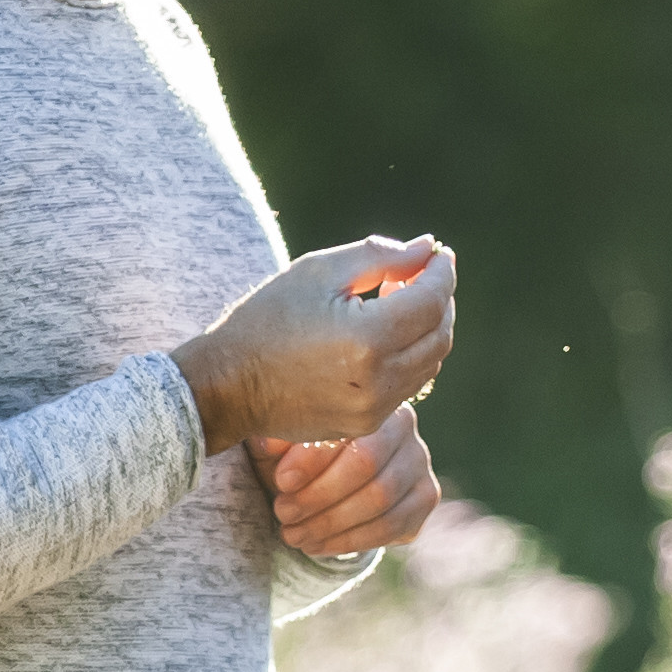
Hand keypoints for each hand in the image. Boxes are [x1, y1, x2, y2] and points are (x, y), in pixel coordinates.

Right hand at [176, 236, 453, 450]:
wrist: (229, 384)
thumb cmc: (268, 319)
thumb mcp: (319, 272)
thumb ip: (380, 256)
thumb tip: (428, 247)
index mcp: (367, 339)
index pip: (432, 300)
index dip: (441, 272)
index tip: (439, 253)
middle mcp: (379, 381)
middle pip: (439, 334)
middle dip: (439, 299)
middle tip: (416, 274)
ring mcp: (375, 409)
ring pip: (430, 363)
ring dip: (428, 328)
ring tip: (398, 301)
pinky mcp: (367, 424)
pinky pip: (408, 386)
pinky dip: (410, 355)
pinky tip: (384, 335)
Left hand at [263, 413, 441, 561]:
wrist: (325, 479)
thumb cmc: (296, 454)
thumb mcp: (278, 443)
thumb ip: (273, 439)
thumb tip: (268, 444)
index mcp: (365, 399)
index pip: (345, 431)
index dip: (312, 460)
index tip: (280, 482)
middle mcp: (403, 427)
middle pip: (367, 465)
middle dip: (319, 496)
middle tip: (283, 514)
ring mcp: (419, 463)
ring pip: (380, 501)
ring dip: (330, 524)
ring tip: (293, 534)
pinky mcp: (425, 498)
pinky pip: (392, 526)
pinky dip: (349, 541)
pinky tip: (317, 545)